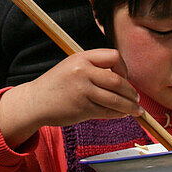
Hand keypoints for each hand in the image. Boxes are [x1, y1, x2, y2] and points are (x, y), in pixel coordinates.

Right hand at [0, 49, 140, 148]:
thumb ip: (94, 68)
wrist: (35, 102)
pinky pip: (107, 112)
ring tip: (136, 110)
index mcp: (82, 58)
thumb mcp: (72, 67)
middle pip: (118, 81)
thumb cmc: (57, 85)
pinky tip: (122, 115)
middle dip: (131, 92)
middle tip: (136, 98)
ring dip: (130, 106)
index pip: (113, 56)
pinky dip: (119, 114)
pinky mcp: (82, 108)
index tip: (123, 77)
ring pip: (116, 99)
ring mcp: (83, 91)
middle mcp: (83, 72)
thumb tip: (123, 79)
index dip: (123, 68)